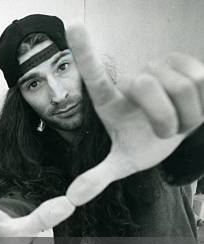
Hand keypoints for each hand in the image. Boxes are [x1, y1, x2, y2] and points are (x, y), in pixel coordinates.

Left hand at [65, 25, 203, 204]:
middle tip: (165, 132)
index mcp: (110, 100)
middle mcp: (132, 78)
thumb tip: (72, 199)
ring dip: (187, 115)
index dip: (85, 50)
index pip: (94, 74)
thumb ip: (98, 178)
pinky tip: (193, 106)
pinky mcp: (188, 61)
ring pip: (182, 84)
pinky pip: (202, 79)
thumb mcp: (123, 162)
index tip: (72, 25)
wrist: (180, 135)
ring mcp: (160, 67)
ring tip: (179, 121)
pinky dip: (203, 104)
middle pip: (147, 84)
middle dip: (163, 118)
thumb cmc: (146, 144)